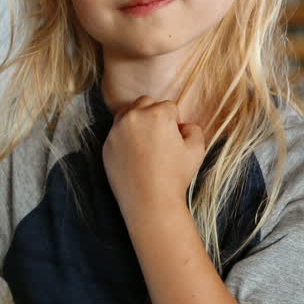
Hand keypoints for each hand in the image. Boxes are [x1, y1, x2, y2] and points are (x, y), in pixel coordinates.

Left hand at [102, 95, 206, 214]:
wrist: (149, 201)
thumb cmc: (175, 176)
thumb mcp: (196, 150)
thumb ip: (193, 129)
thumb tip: (183, 125)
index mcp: (156, 115)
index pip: (168, 106)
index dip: (175, 121)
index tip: (174, 138)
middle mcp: (133, 117)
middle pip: (146, 102)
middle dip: (154, 114)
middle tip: (160, 136)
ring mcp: (116, 130)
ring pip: (128, 113)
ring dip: (138, 120)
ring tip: (147, 141)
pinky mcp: (106, 144)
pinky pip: (117, 131)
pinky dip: (125, 136)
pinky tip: (134, 153)